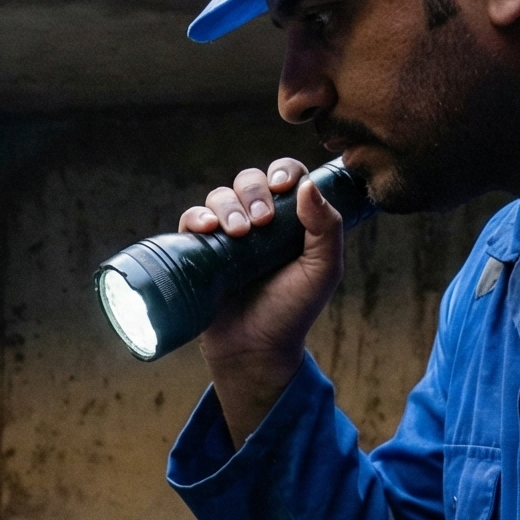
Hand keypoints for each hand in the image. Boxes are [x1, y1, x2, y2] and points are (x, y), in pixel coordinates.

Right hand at [181, 157, 343, 443]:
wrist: (256, 349)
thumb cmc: (293, 310)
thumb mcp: (323, 271)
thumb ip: (327, 228)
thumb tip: (307, 186)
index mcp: (291, 219)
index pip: (287, 176)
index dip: (283, 171)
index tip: (283, 187)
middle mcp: (258, 220)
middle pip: (250, 180)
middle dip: (254, 192)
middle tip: (261, 221)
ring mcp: (227, 233)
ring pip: (220, 195)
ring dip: (228, 206)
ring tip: (238, 233)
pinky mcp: (200, 250)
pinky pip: (192, 219)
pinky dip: (197, 216)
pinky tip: (207, 229)